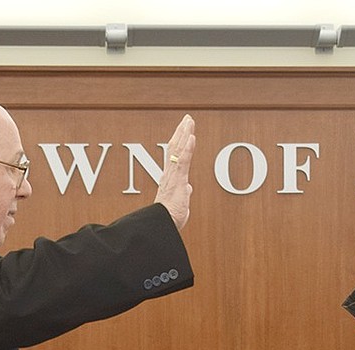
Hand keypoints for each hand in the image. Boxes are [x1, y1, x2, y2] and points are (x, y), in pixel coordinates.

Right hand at [155, 114, 195, 230]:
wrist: (163, 225)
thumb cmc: (170, 217)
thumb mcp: (181, 202)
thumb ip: (183, 192)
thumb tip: (188, 187)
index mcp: (170, 178)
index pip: (175, 155)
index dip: (180, 141)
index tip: (184, 130)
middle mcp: (170, 174)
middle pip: (175, 147)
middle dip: (182, 132)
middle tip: (187, 119)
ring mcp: (173, 176)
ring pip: (179, 150)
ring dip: (185, 134)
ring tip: (189, 121)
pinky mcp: (178, 181)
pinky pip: (183, 161)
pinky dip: (188, 148)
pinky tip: (191, 137)